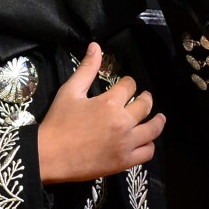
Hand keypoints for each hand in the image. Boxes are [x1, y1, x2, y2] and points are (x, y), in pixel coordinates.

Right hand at [37, 42, 165, 183]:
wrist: (49, 155)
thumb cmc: (58, 121)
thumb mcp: (70, 91)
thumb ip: (86, 69)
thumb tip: (96, 46)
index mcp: (109, 103)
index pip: (129, 86)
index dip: (129, 83)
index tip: (127, 84)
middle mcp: (122, 122)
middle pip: (144, 106)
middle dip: (146, 98)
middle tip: (145, 97)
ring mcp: (125, 143)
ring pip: (152, 130)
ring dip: (157, 122)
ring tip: (159, 118)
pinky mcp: (124, 162)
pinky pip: (147, 153)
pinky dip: (150, 145)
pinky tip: (147, 140)